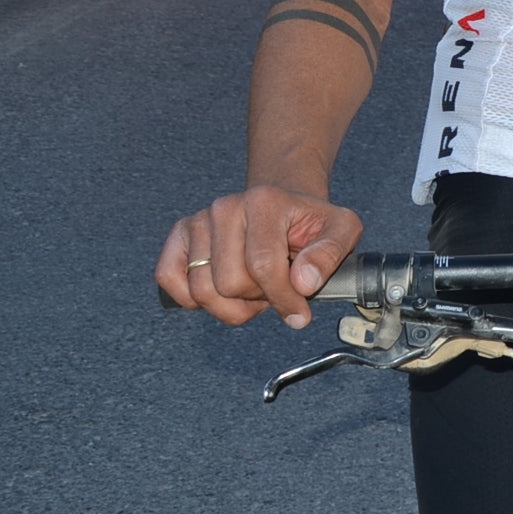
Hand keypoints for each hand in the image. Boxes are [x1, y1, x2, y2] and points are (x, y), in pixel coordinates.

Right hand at [154, 186, 363, 329]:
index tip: (300, 313)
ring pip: (202, 290)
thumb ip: (330, 254)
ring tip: (254, 289)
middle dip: (258, 299)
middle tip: (274, 287)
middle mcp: (225, 207)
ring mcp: (198, 221)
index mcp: (265, 201)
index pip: (263, 266)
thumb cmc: (310, 223)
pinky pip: (170, 280)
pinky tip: (223, 292)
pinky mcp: (179, 237)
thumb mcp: (342, 230)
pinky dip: (194, 299)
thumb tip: (303, 282)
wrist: (284, 206)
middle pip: (230, 283)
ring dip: (231, 305)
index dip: (283, 298)